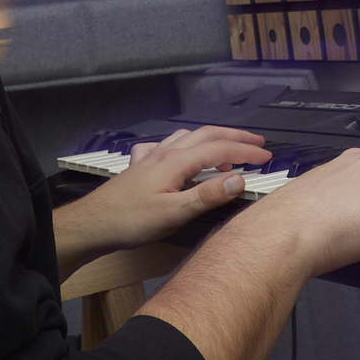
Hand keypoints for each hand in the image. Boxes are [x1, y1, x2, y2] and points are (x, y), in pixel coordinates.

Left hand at [59, 126, 270, 262]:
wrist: (93, 223)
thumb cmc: (130, 221)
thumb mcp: (173, 213)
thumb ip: (207, 196)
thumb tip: (238, 180)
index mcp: (176, 162)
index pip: (219, 149)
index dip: (245, 152)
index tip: (266, 158)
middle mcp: (164, 153)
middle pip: (206, 135)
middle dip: (234, 137)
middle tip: (257, 143)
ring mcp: (151, 158)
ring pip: (187, 138)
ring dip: (211, 138)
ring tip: (227, 147)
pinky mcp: (140, 167)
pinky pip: (166, 146)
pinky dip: (183, 145)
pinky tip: (179, 153)